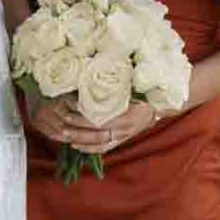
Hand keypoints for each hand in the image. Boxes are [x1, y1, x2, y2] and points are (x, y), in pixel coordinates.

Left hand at [22, 90, 159, 157]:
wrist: (156, 110)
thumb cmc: (143, 95)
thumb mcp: (130, 88)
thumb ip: (115, 85)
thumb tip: (94, 70)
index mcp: (127, 113)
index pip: (101, 115)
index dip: (84, 111)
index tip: (70, 103)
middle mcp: (124, 128)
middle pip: (97, 130)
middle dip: (78, 125)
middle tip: (63, 117)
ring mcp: (122, 136)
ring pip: (97, 141)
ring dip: (79, 138)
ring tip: (64, 133)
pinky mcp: (120, 142)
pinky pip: (103, 149)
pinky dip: (88, 149)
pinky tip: (76, 145)